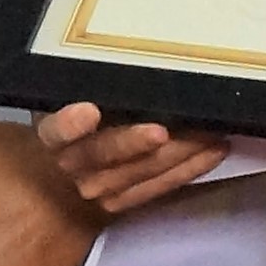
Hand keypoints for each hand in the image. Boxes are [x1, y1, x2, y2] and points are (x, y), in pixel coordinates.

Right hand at [33, 102, 234, 215]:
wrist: (62, 176)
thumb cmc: (76, 127)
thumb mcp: (70, 103)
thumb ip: (94, 92)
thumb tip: (131, 61)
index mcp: (52, 135)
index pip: (55, 132)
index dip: (69, 125)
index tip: (89, 111)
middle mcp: (70, 165)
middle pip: (101, 155)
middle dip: (133, 143)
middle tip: (162, 131)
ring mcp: (95, 188)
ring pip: (135, 174)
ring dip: (176, 155)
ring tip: (209, 135)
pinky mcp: (120, 204)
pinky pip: (155, 189)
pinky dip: (187, 170)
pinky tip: (213, 152)